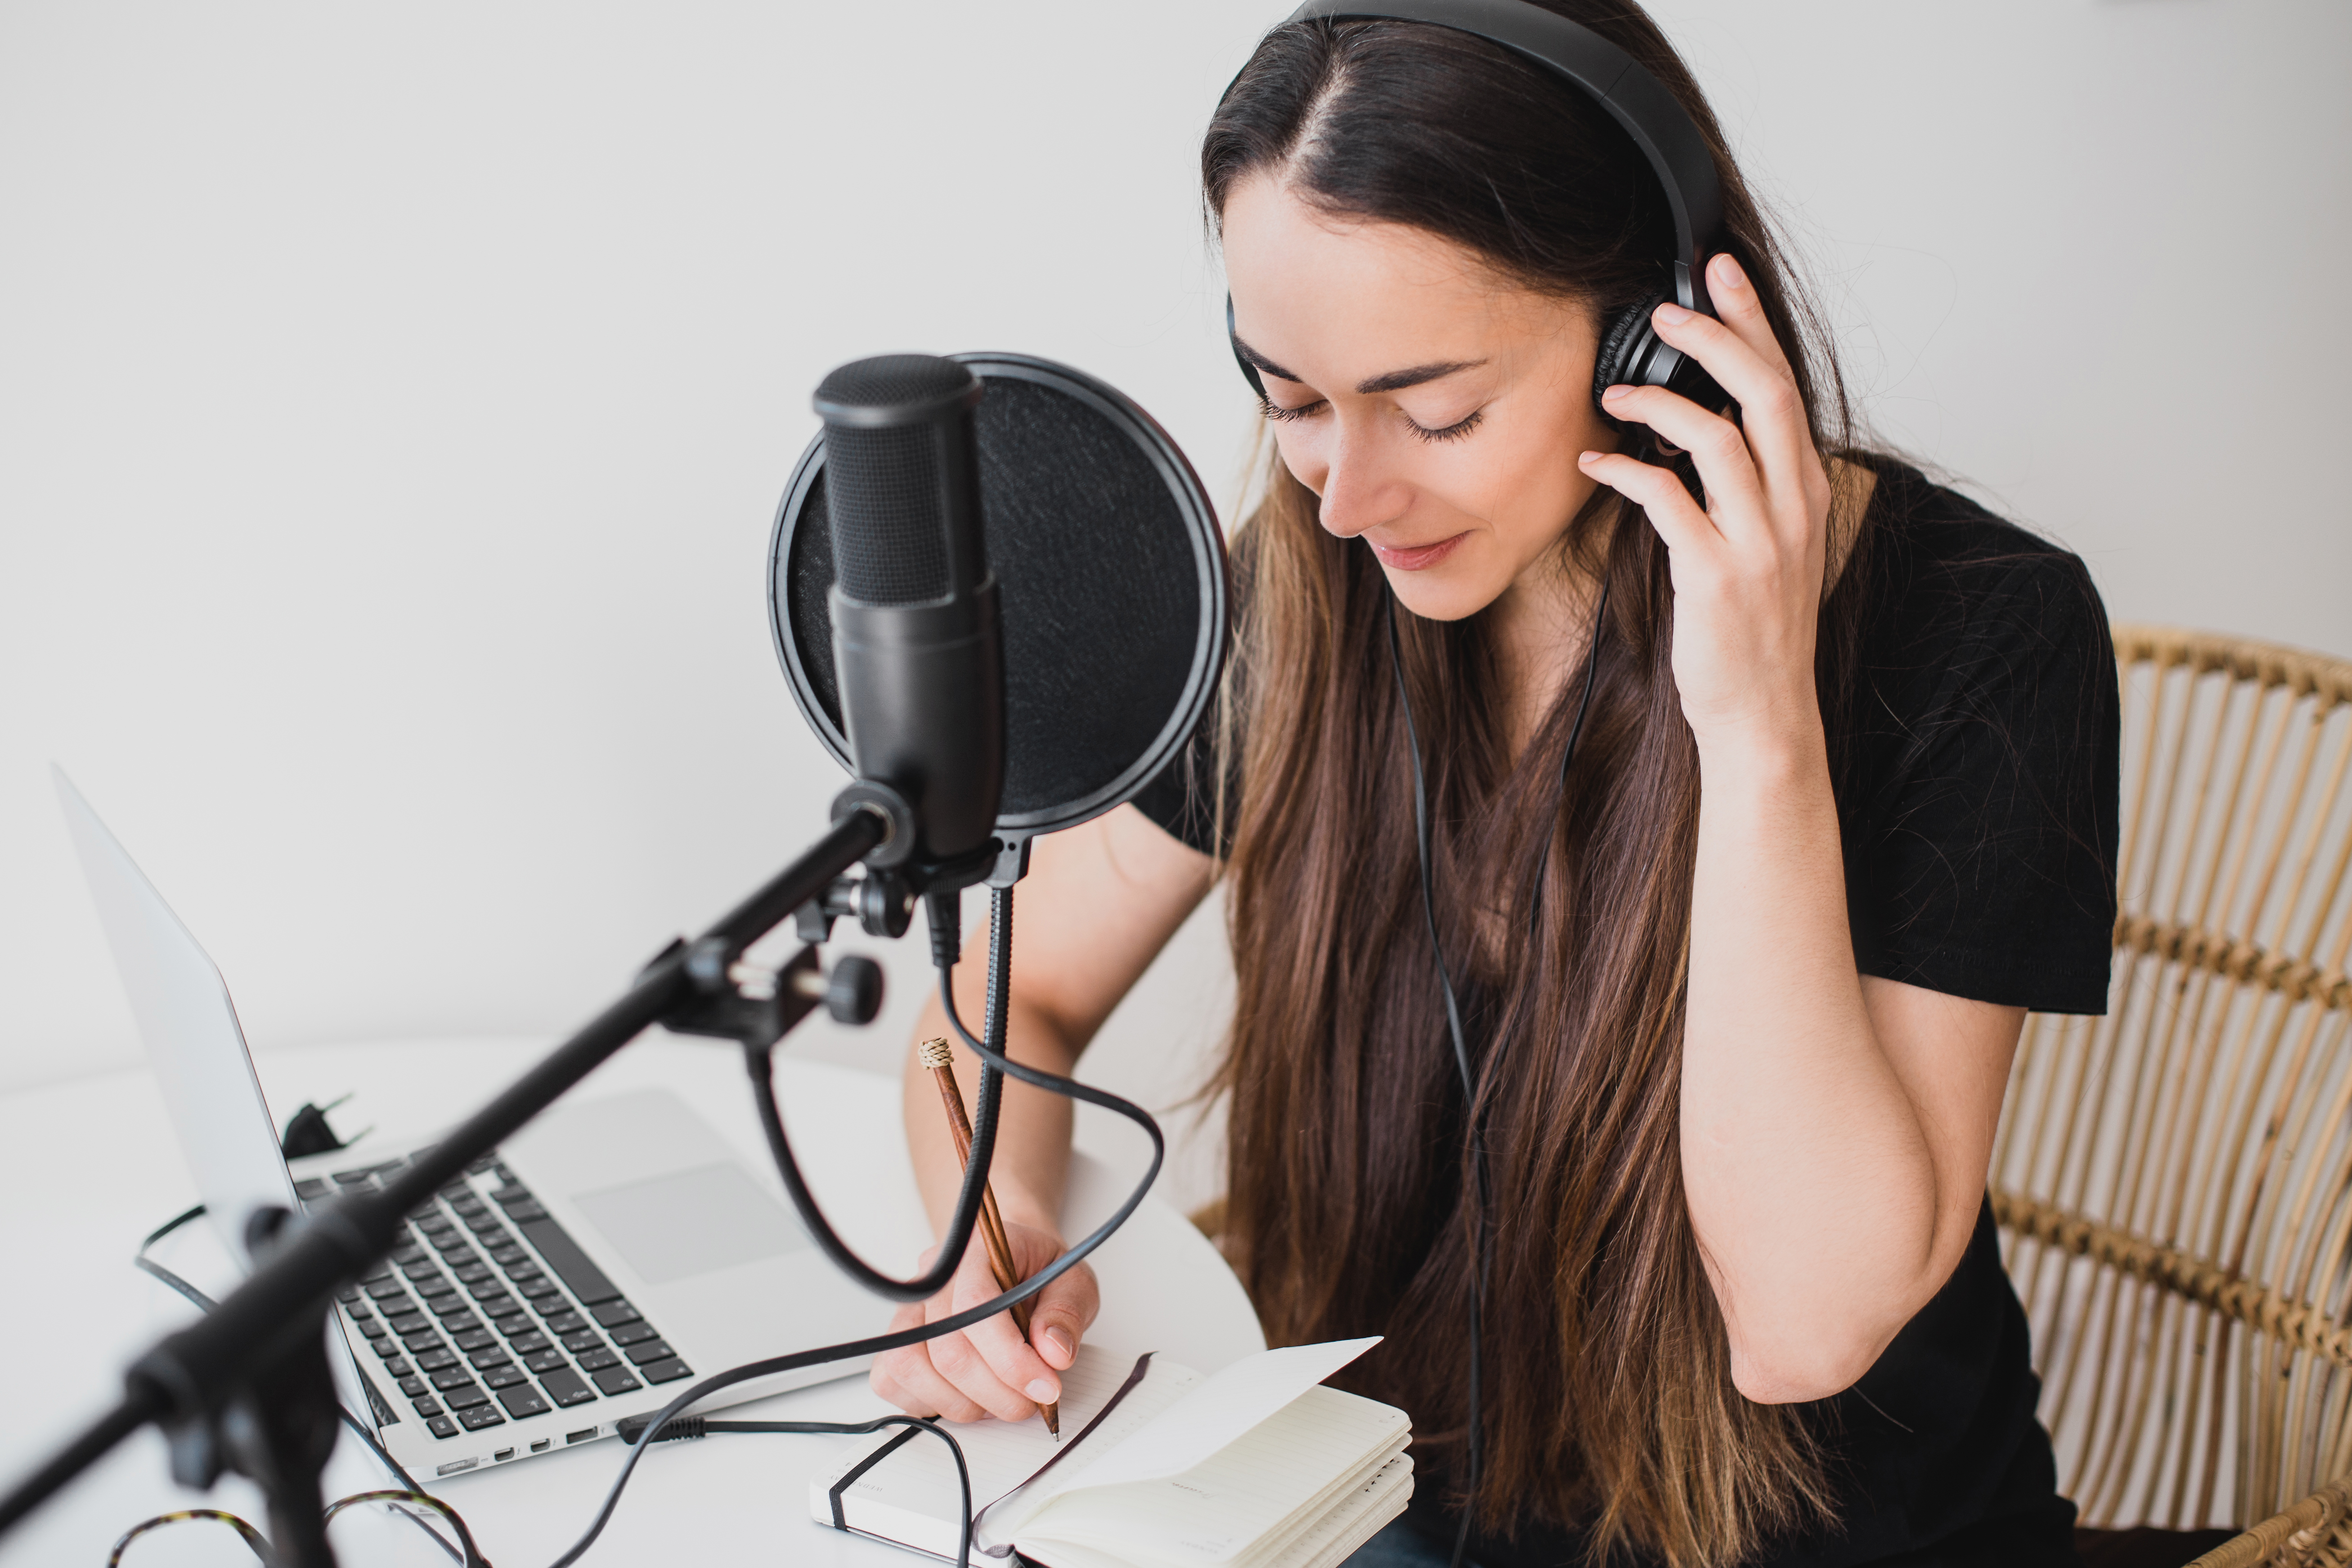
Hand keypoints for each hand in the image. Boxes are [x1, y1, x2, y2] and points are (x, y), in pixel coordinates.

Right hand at [868, 1218, 1098, 1423]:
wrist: (1014, 1263)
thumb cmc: (1038, 1273)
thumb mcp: (1073, 1281)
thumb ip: (1067, 1312)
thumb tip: (1054, 1353)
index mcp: (975, 1251)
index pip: (975, 1307)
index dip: (1011, 1359)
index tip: (1047, 1387)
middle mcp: (933, 1279)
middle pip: (948, 1351)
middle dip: (999, 1393)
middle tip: (1034, 1400)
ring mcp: (908, 1309)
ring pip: (913, 1369)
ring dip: (967, 1403)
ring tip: (1003, 1397)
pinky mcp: (896, 1339)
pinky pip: (891, 1380)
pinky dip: (930, 1403)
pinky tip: (969, 1396)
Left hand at [1577, 252, 1832, 750]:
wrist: (1763, 714)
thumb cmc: (1753, 630)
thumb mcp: (1766, 544)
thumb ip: (1748, 485)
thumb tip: (1705, 424)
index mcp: (1805, 491)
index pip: (1785, 385)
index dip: (1753, 323)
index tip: (1721, 276)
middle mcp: (1791, 507)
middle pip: (1764, 393)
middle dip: (1717, 336)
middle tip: (1669, 305)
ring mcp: (1758, 542)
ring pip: (1718, 437)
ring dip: (1660, 401)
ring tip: (1613, 391)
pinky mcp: (1715, 576)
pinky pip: (1668, 500)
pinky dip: (1627, 472)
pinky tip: (1596, 465)